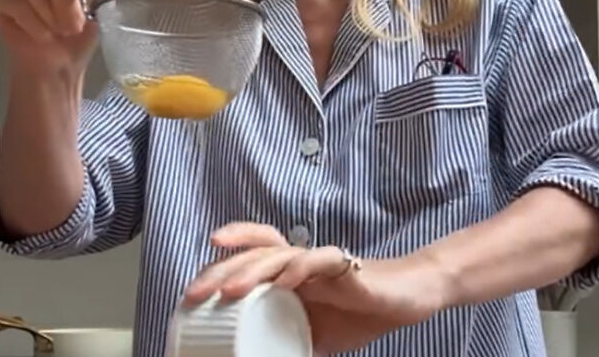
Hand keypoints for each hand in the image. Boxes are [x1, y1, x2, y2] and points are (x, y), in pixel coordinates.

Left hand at [183, 223, 446, 354]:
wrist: (407, 301)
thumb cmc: (360, 314)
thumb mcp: (315, 338)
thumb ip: (287, 344)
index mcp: (289, 276)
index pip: (248, 260)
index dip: (220, 266)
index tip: (191, 288)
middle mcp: (300, 262)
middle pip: (254, 254)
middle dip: (222, 270)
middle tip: (194, 293)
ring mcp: (321, 261)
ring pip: (279, 253)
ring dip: (251, 270)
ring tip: (228, 289)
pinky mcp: (348, 265)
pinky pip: (319, 260)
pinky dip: (299, 269)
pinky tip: (283, 282)